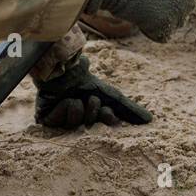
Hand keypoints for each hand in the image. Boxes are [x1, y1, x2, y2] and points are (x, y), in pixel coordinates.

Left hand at [34, 53, 151, 128]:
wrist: (67, 70)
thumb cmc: (88, 82)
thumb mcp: (113, 96)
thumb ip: (129, 109)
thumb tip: (150, 120)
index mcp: (91, 118)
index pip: (102, 125)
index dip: (106, 117)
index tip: (108, 111)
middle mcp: (76, 122)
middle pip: (90, 125)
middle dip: (93, 110)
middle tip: (90, 98)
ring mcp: (60, 122)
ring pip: (75, 122)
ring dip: (78, 106)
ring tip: (73, 96)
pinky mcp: (45, 120)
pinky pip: (59, 121)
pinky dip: (65, 107)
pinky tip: (61, 99)